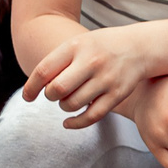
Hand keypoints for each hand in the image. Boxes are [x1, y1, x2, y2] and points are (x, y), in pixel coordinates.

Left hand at [22, 27, 157, 127]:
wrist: (139, 47)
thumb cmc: (100, 47)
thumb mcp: (78, 44)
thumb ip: (57, 62)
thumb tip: (34, 87)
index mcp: (76, 46)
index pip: (44, 70)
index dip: (31, 87)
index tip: (27, 97)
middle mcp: (91, 61)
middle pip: (56, 90)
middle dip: (50, 96)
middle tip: (54, 94)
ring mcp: (106, 79)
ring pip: (72, 104)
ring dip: (64, 107)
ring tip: (68, 100)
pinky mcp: (117, 94)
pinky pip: (91, 116)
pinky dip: (75, 123)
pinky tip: (68, 122)